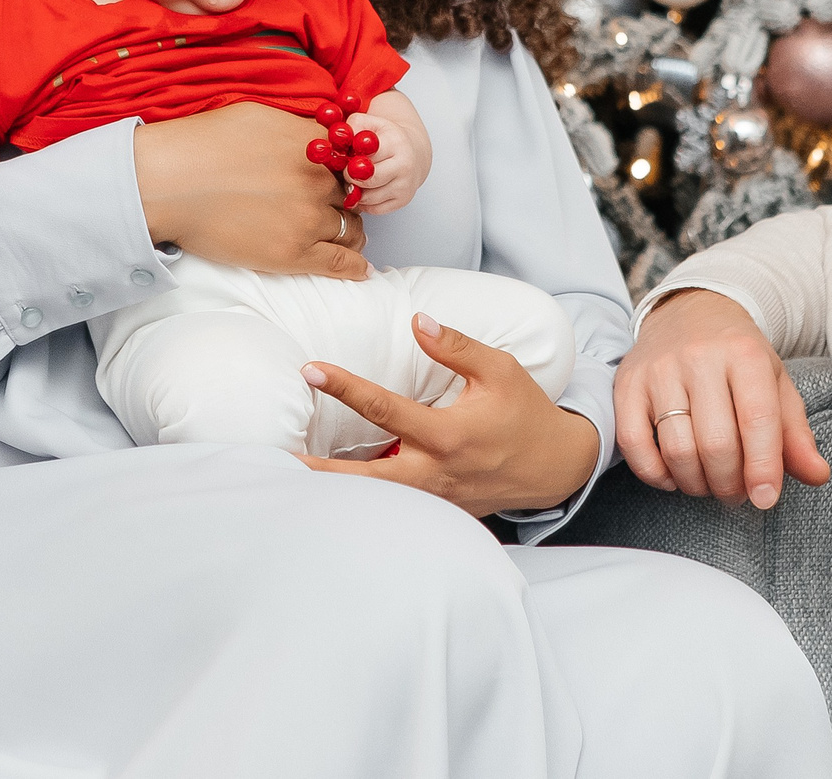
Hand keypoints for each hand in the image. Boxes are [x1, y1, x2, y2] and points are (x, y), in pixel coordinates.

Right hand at [133, 102, 364, 279]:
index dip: (348, 170)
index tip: (344, 179)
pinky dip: (355, 267)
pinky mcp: (292, 254)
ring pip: (350, 229)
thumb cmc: (202, 144)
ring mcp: (307, 219)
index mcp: (312, 144)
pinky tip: (360, 269)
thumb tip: (318, 135)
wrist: (168, 183)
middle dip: (346, 201)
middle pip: (352, 196)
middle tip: (339, 209)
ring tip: (347, 238)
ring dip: (349, 232)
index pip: (352, 159)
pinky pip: (340, 263)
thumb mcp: (259, 116)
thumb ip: (297, 128)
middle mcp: (317, 181)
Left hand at [299, 314, 599, 517]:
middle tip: (277, 458)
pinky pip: (394, 507)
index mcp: (449, 434)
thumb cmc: (525, 412)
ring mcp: (435, 498)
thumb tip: (416, 321)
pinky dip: (364, 501)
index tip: (310, 370)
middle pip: (366, 477)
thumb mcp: (500, 369)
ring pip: (375, 500)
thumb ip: (456, 347)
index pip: (385, 409)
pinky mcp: (438, 511)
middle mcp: (436, 472)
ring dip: (336, 490)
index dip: (344, 388)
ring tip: (290, 477)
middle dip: (320, 470)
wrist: (554, 466)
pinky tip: (333, 492)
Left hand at [339, 89, 431, 216]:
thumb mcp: (370, 123)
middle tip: (349, 171)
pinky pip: (373, 209)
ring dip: (356, 191)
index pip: (366, 159)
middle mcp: (404, 166)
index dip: (350, 163)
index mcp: (395, 143)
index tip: (346, 161)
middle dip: (351, 178)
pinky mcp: (403, 201)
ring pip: (368, 198)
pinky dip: (365, 201)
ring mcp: (405, 186)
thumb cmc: (387, 138)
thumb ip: (351, 127)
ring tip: (357, 179)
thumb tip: (337, 140)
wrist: (414, 151)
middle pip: (367, 181)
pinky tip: (366, 189)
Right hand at [616, 289, 828, 510]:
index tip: (766, 498)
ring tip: (708, 484)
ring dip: (696, 484)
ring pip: (677, 449)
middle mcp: (699, 357)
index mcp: (745, 354)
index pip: (757, 420)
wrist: (689, 311)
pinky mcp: (627, 383)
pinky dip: (655, 474)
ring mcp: (659, 369)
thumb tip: (817, 475)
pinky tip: (673, 476)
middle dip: (730, 484)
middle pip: (716, 444)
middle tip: (736, 493)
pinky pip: (634, 444)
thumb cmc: (738, 358)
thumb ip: (796, 433)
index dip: (763, 468)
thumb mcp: (775, 384)